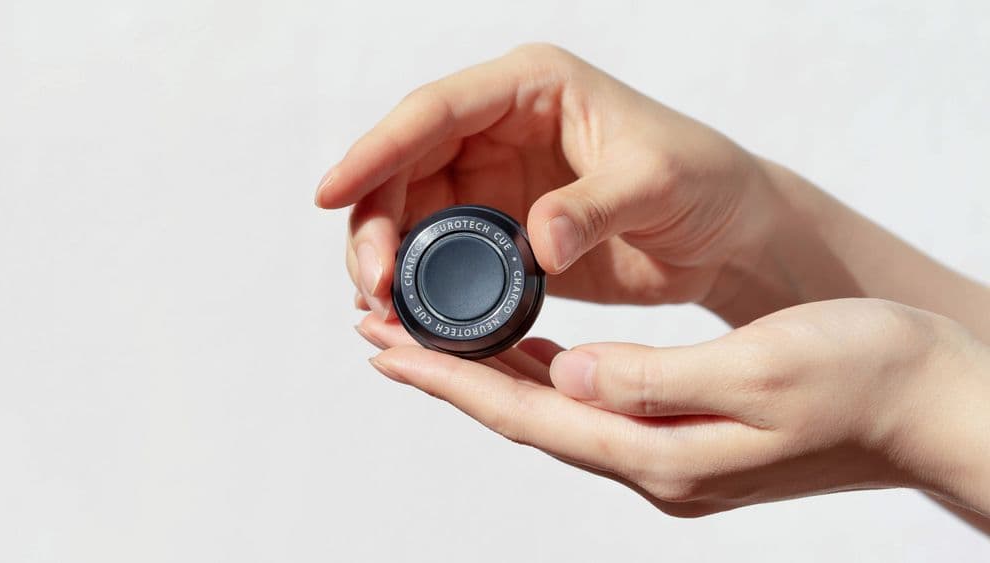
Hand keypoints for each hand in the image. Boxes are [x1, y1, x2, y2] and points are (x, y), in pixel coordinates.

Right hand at [317, 43, 780, 318]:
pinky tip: (408, 318)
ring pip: (411, 214)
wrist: (727, 234)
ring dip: (388, 259)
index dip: (375, 151)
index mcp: (530, 89)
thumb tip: (535, 242)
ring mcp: (496, 183)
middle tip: (373, 286)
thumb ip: (596, 204)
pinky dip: (418, 285)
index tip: (329, 195)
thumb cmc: (705, 182)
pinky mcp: (501, 234)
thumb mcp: (658, 181)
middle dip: (375, 222)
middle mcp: (500, 130)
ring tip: (383, 311)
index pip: (433, 112)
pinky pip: (441, 255)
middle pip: (406, 167)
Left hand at [358, 298, 989, 516]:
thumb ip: (655, 380)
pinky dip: (541, 377)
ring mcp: (669, 455)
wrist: (934, 403)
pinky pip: (591, 404)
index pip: (529, 416)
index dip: (452, 382)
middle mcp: (655, 464)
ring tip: (430, 338)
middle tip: (383, 335)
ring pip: (552, 412)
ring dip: (487, 376)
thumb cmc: (864, 379)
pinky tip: (522, 351)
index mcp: (664, 453)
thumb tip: (565, 376)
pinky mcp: (686, 437)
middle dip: (450, 377)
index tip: (388, 349)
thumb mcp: (760, 371)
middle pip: (526, 419)